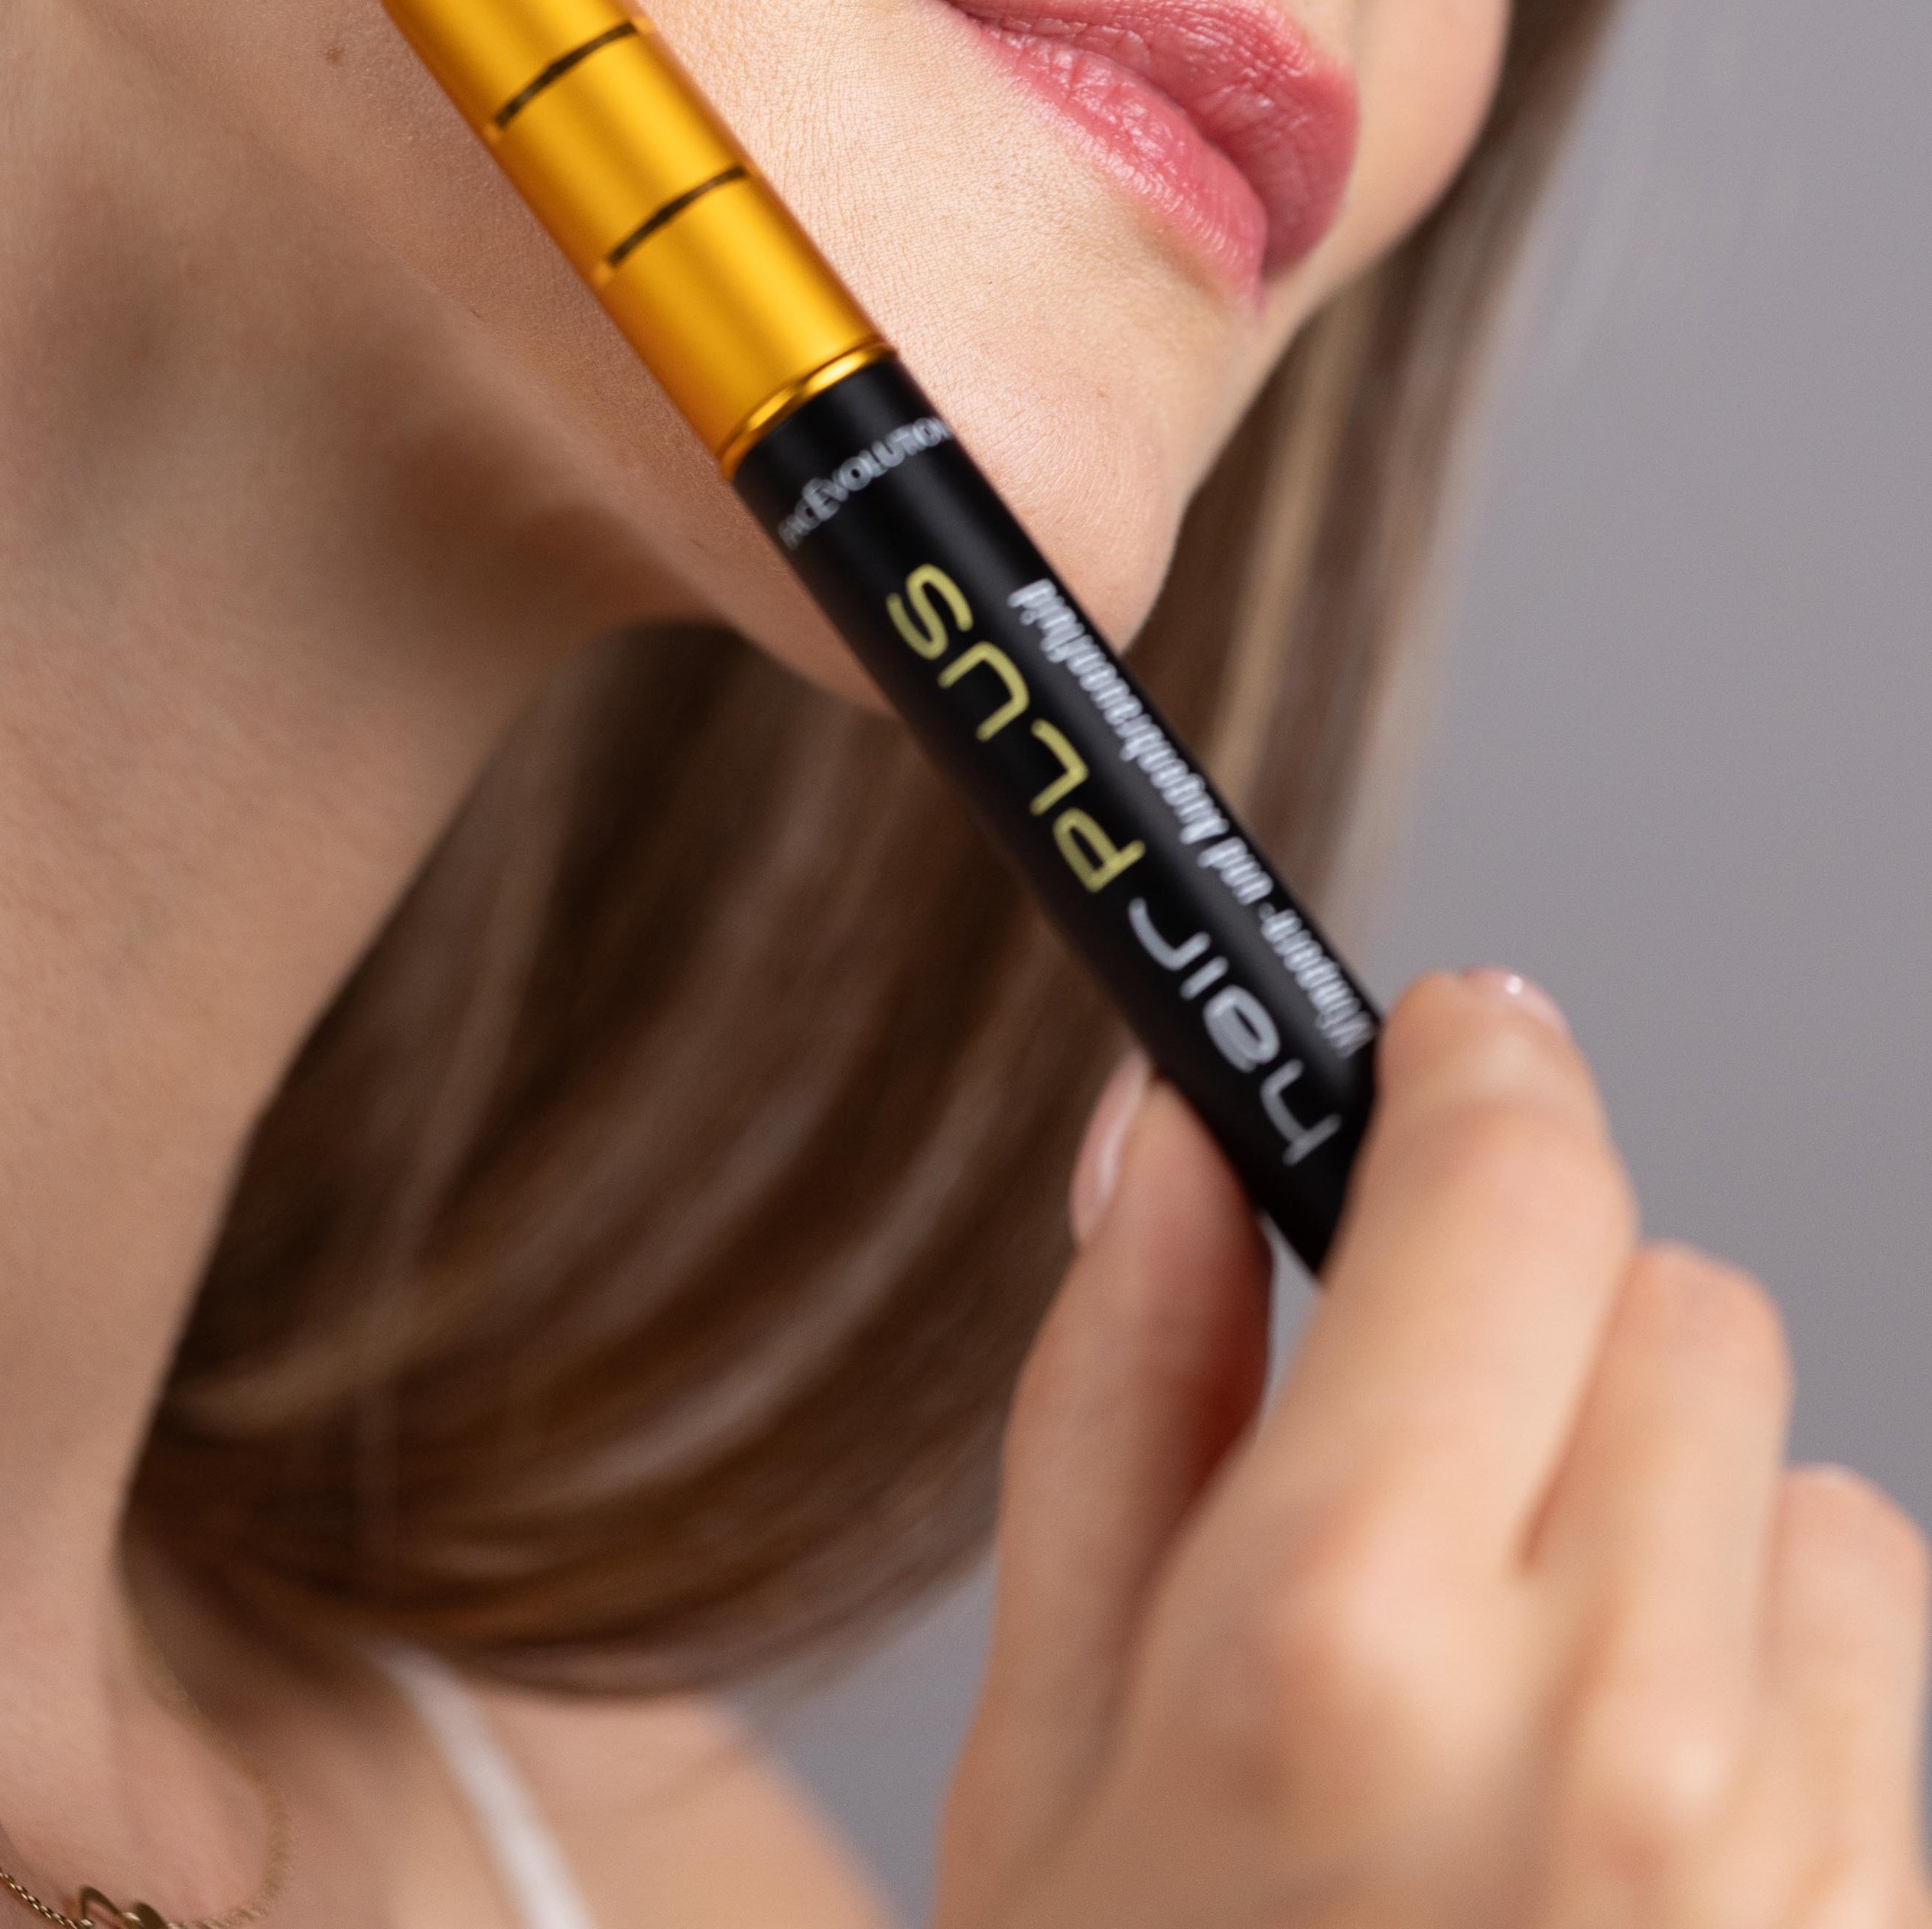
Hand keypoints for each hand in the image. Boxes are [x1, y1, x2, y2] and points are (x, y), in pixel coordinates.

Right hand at [938, 972, 1929, 1928]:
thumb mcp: (1049, 1762)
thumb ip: (1119, 1396)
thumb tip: (1162, 1131)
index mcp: (1340, 1640)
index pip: (1514, 1177)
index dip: (1479, 1078)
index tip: (1452, 1050)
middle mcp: (1603, 1728)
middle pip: (1680, 1297)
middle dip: (1556, 1332)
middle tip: (1431, 1483)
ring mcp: (1792, 1872)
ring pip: (1810, 1496)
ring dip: (1691, 1546)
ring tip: (1535, 1740)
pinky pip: (1889, 1700)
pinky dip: (1786, 1723)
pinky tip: (1637, 1875)